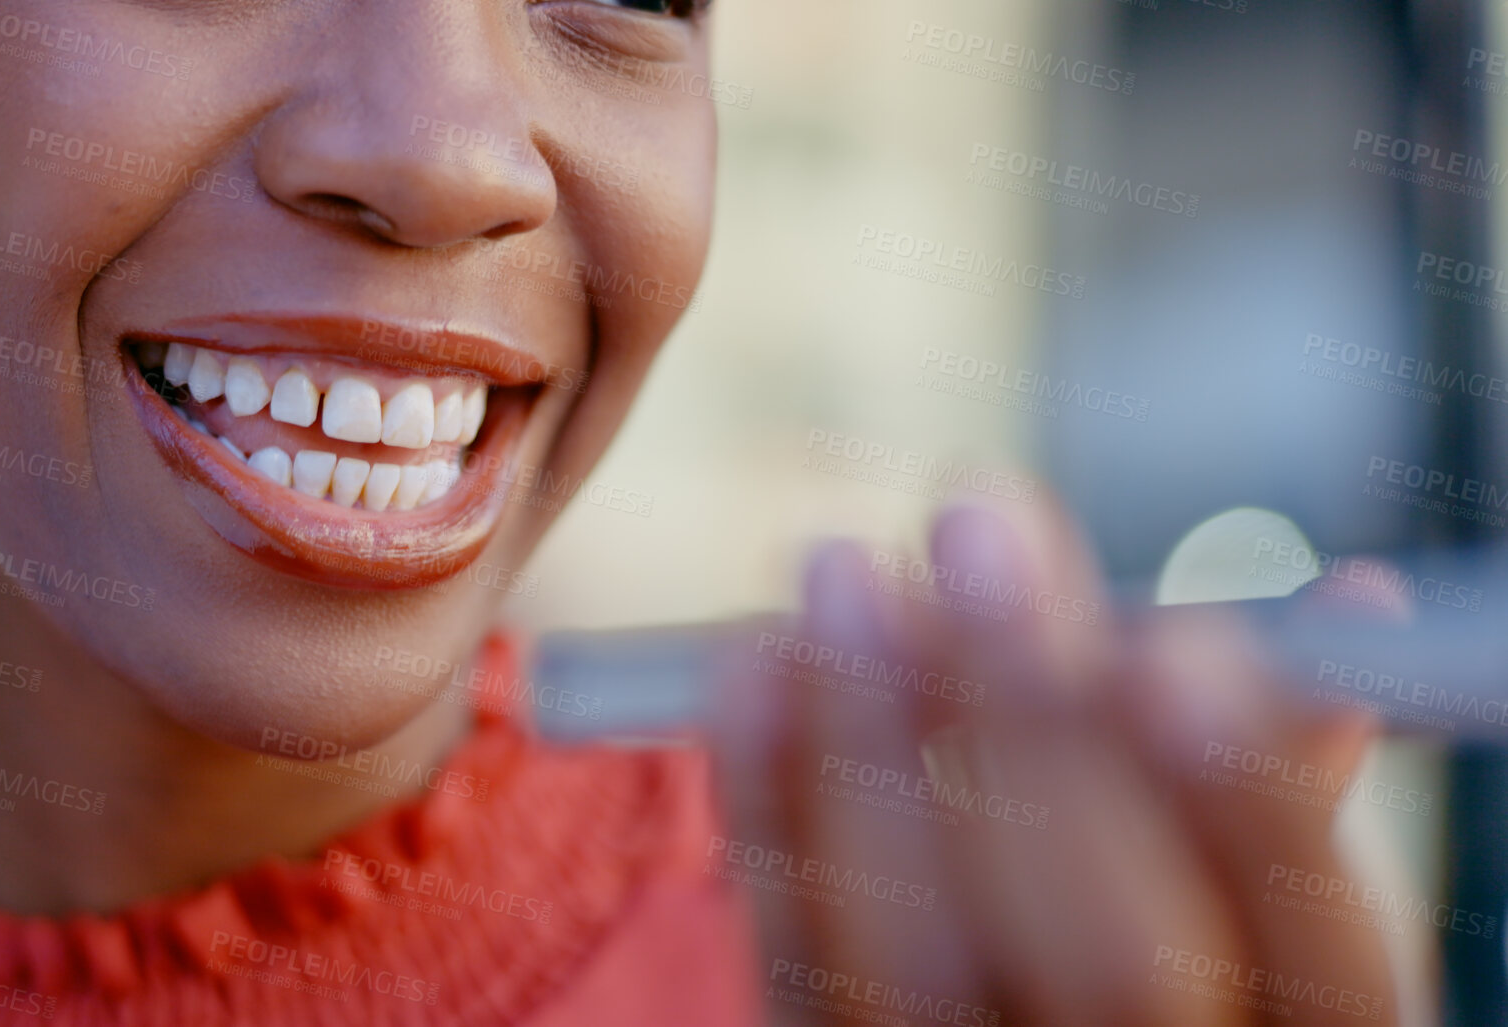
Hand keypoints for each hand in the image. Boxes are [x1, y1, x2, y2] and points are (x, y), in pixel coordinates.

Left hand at [711, 497, 1399, 1026]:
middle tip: (978, 526)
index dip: (1244, 803)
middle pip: (1109, 955)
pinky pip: (791, 954)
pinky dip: (771, 793)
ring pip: (920, 955)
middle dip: (1036, 726)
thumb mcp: (1258, 892)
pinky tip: (759, 658)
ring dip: (872, 733)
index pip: (1314, 942)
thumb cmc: (1174, 939)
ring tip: (843, 564)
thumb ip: (1276, 770)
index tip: (1171, 648)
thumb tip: (1348, 604)